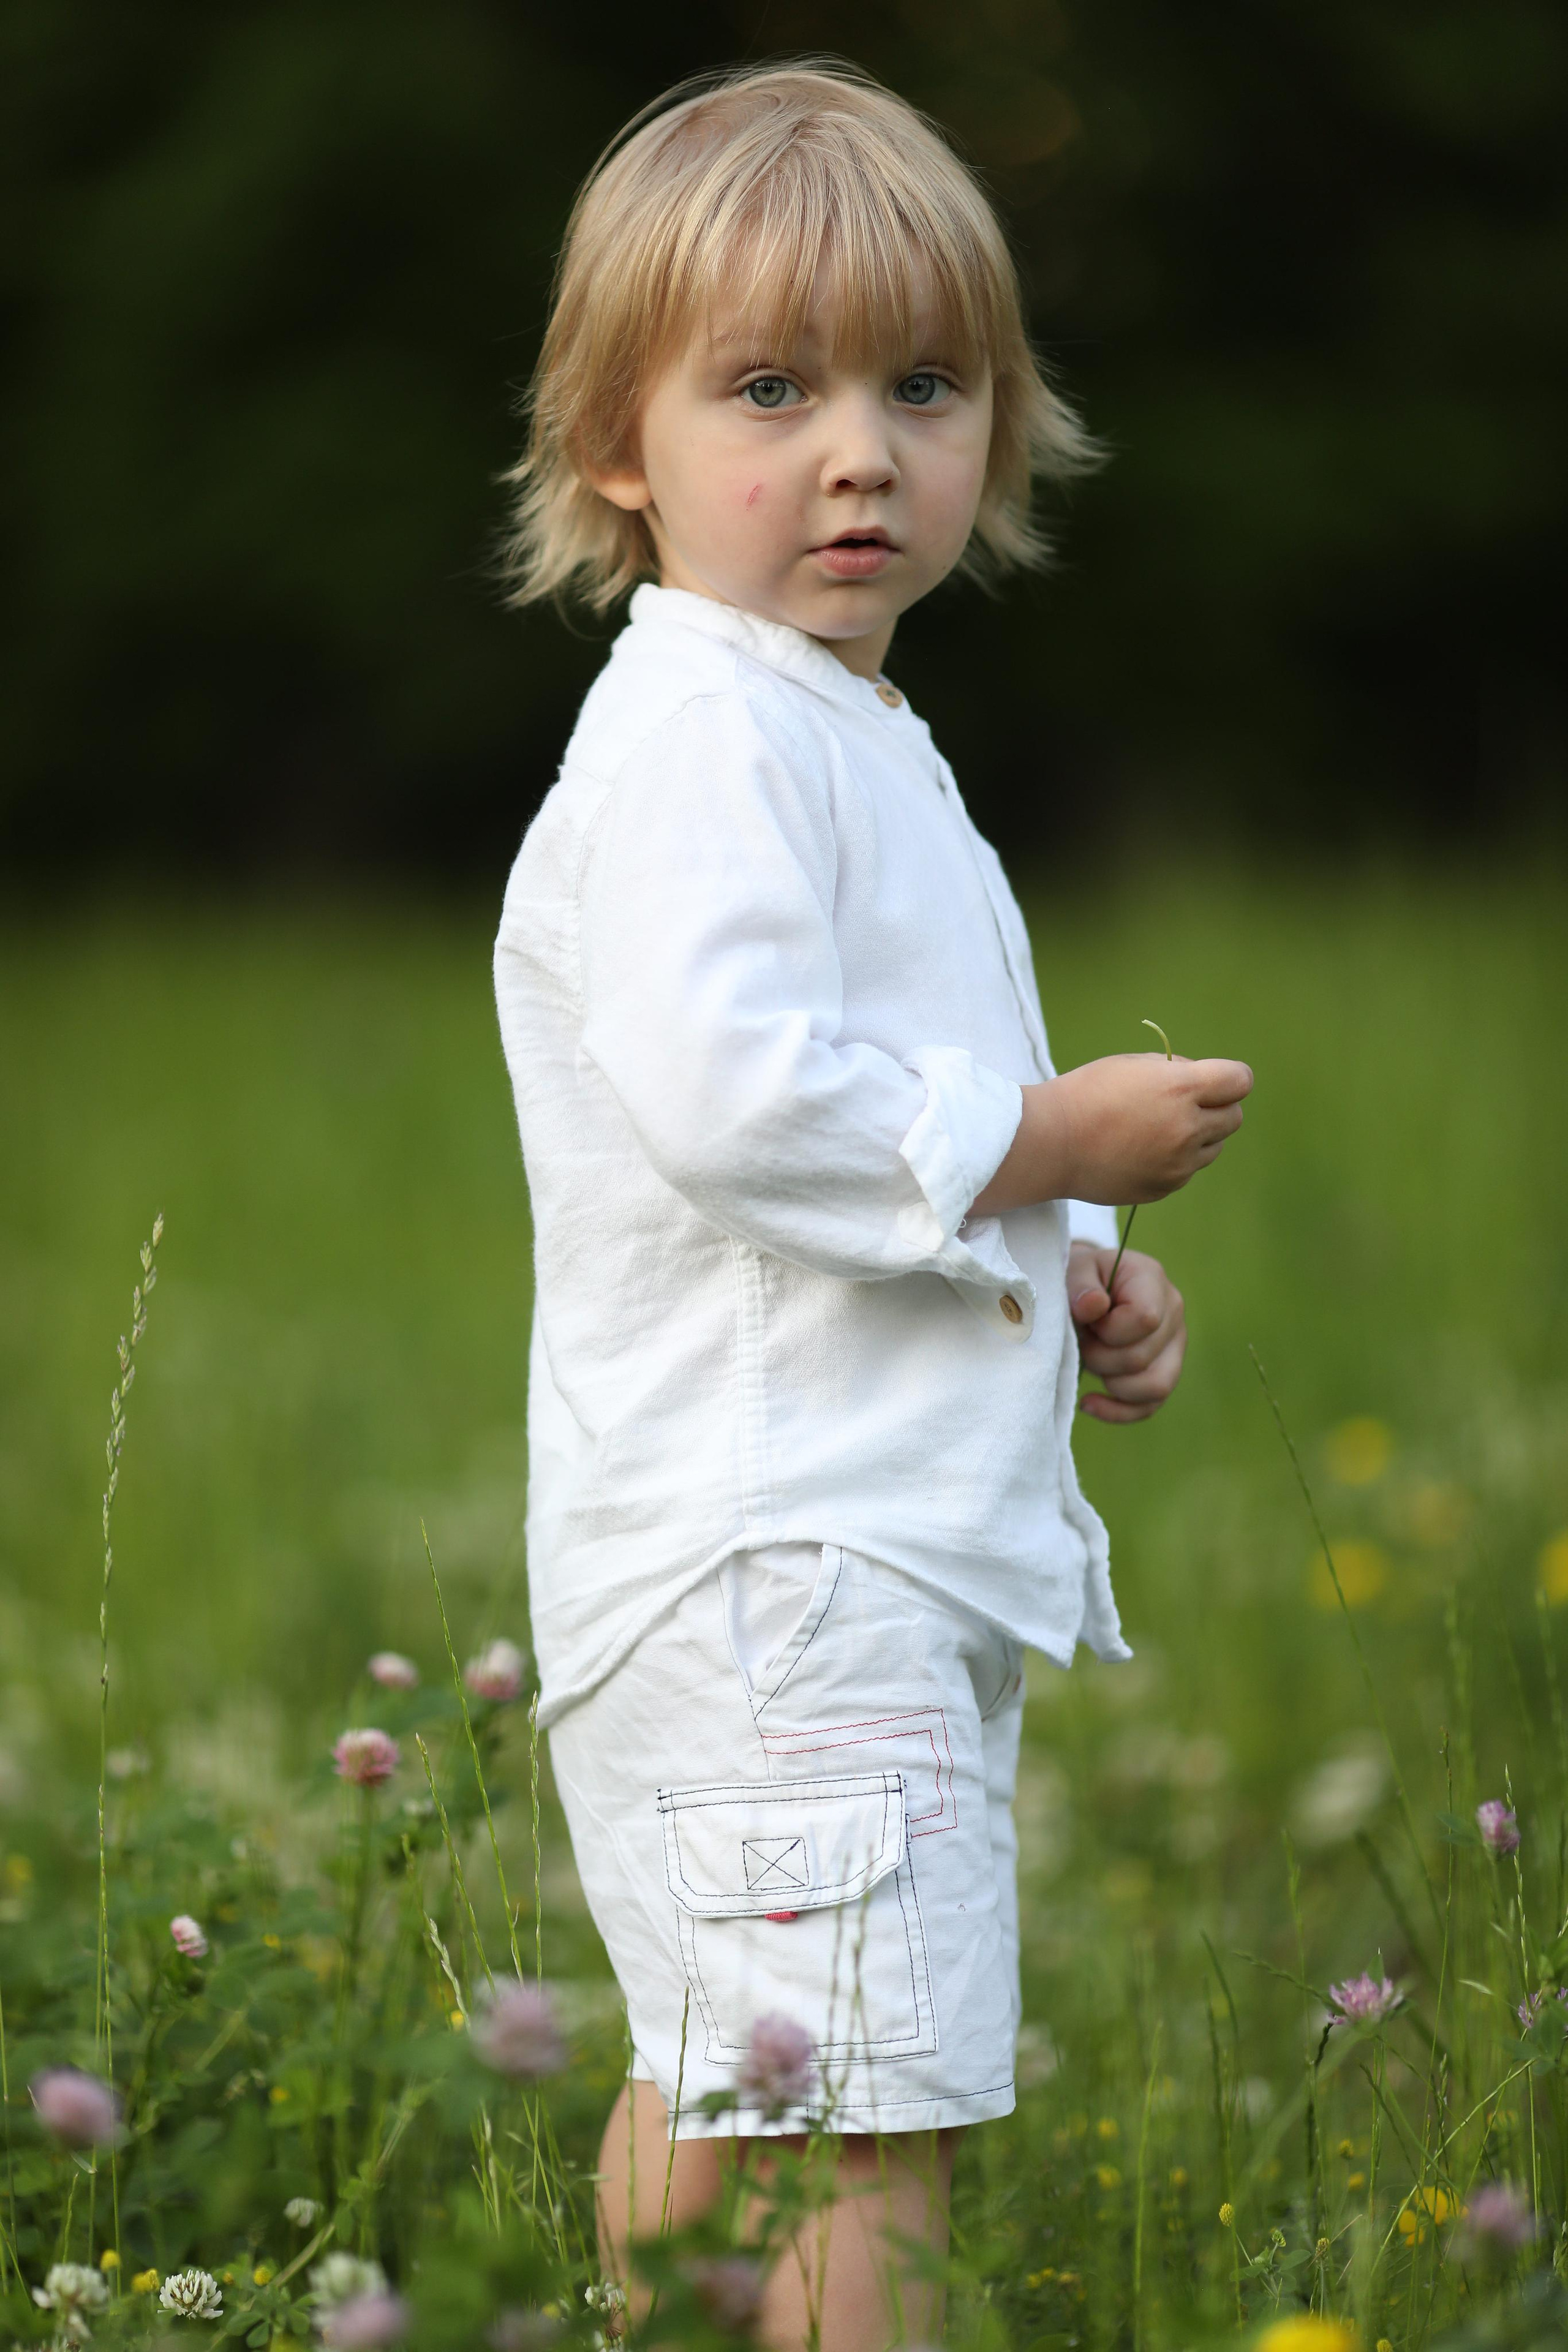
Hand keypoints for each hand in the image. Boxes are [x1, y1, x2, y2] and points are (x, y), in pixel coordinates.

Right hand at [972, 1052, 1252, 1215]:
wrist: (1051, 1143)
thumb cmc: (1087, 1093)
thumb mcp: (1135, 1065)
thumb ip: (1178, 1072)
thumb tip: (1206, 1086)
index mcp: (1180, 1088)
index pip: (1241, 1081)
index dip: (1230, 1078)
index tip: (1213, 1081)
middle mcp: (1187, 1128)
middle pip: (1234, 1117)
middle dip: (1216, 1108)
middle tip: (1184, 1105)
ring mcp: (1178, 1163)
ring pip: (1214, 1147)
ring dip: (1198, 1136)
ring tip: (1157, 1130)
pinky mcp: (1165, 1186)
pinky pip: (1187, 1170)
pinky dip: (1175, 1160)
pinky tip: (1140, 1151)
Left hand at [1067, 1241, 1186, 1423]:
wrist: (1090, 1286)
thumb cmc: (1082, 1277)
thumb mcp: (1075, 1268)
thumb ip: (1081, 1284)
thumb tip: (1093, 1306)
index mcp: (1152, 1280)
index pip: (1145, 1319)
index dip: (1108, 1330)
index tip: (1088, 1320)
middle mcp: (1173, 1312)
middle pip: (1142, 1358)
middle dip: (1100, 1358)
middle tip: (1082, 1340)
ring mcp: (1174, 1345)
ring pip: (1155, 1387)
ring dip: (1111, 1384)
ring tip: (1089, 1362)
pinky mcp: (1166, 1371)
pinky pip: (1151, 1406)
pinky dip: (1117, 1411)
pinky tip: (1088, 1402)